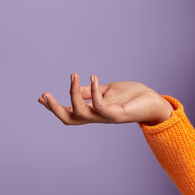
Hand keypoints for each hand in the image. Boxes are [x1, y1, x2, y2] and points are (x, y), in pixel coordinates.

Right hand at [38, 73, 173, 125]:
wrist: (154, 102)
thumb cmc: (133, 96)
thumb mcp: (108, 91)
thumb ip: (92, 92)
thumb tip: (75, 88)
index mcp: (94, 111)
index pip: (69, 112)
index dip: (54, 107)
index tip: (40, 97)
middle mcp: (98, 117)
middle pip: (69, 118)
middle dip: (54, 108)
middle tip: (44, 95)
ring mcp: (107, 117)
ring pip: (81, 113)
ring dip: (73, 94)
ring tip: (73, 76)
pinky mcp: (118, 115)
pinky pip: (100, 106)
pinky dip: (94, 91)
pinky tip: (93, 77)